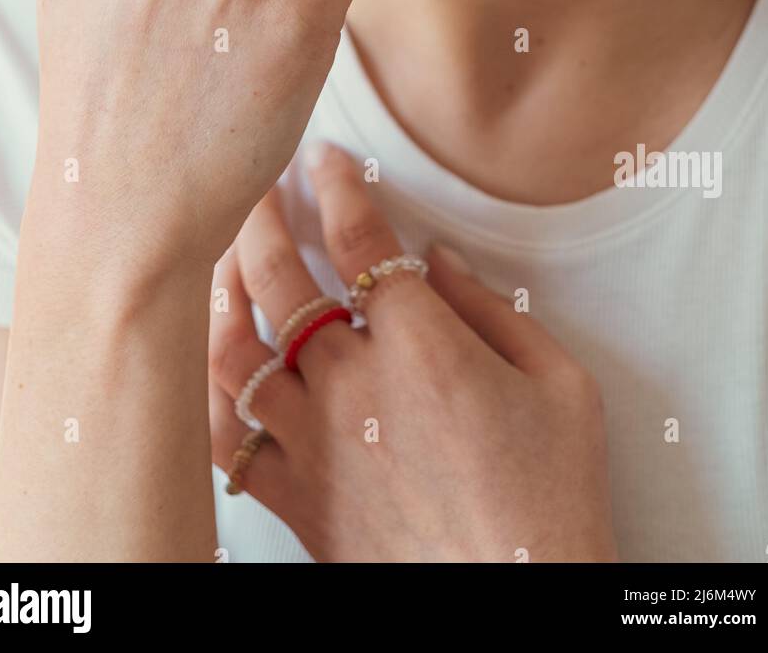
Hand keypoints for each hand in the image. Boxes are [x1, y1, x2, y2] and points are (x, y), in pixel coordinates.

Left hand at [208, 144, 618, 562]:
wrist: (515, 609)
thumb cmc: (551, 501)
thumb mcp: (562, 387)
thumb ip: (496, 311)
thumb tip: (439, 263)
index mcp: (420, 344)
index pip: (361, 237)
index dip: (337, 185)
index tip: (325, 159)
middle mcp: (351, 383)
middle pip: (279, 276)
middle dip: (260, 217)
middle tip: (255, 188)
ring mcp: (312, 441)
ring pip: (233, 349)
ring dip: (221, 293)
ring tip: (220, 260)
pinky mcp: (293, 497)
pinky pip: (222, 437)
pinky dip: (205, 392)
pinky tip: (207, 362)